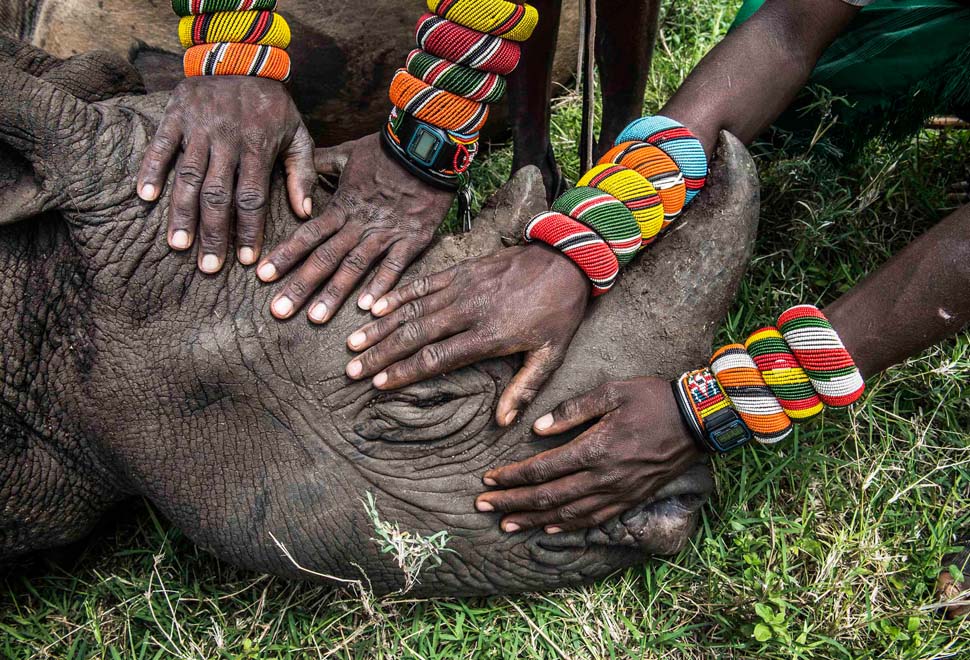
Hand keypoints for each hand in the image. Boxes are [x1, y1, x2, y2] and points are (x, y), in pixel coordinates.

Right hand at [136, 76, 315, 271]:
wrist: (242, 56)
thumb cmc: (273, 105)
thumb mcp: (298, 134)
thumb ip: (302, 173)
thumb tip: (305, 213)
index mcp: (258, 147)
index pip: (252, 197)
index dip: (249, 230)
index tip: (247, 260)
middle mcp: (227, 139)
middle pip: (218, 194)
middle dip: (214, 233)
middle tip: (209, 267)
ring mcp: (199, 127)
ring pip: (188, 176)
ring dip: (182, 213)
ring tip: (179, 245)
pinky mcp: (176, 114)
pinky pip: (161, 145)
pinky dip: (151, 170)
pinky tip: (145, 197)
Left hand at [257, 132, 453, 321]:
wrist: (427, 147)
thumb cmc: (388, 149)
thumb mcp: (349, 152)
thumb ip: (322, 162)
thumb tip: (300, 164)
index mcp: (342, 206)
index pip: (307, 235)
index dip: (284, 256)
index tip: (262, 276)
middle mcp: (359, 224)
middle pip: (324, 258)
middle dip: (300, 285)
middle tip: (279, 311)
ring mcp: (386, 233)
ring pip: (354, 267)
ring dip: (334, 294)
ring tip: (315, 318)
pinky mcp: (412, 239)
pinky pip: (395, 266)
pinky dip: (381, 286)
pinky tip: (368, 309)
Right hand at [344, 244, 589, 425]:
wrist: (568, 259)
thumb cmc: (559, 312)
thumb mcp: (551, 355)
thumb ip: (524, 389)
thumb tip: (502, 422)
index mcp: (489, 335)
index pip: (437, 357)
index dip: (405, 371)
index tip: (379, 383)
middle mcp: (469, 310)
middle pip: (415, 334)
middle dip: (381, 353)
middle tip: (352, 369)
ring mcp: (462, 287)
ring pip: (412, 309)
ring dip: (380, 326)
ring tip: (353, 342)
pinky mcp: (461, 270)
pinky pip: (423, 283)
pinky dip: (397, 295)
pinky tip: (374, 305)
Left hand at [475, 377, 702, 533]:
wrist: (697, 421)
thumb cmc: (653, 399)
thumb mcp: (612, 392)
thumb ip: (572, 411)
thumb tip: (537, 429)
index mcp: (595, 449)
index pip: (542, 469)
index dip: (512, 477)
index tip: (489, 479)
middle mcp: (603, 478)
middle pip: (547, 497)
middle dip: (511, 502)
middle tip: (482, 507)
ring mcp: (618, 493)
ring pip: (566, 514)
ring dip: (533, 520)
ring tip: (506, 524)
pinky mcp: (630, 499)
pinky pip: (593, 520)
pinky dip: (567, 526)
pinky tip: (549, 528)